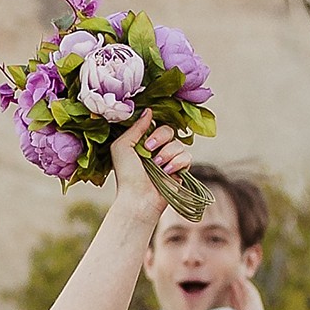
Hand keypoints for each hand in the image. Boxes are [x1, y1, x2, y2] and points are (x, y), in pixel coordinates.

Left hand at [108, 108, 193, 225]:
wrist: (138, 198)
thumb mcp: (122, 147)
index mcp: (143, 142)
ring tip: (157, 166)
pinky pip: (187, 157)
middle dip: (159, 138)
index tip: (144, 137)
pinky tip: (167, 173)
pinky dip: (177, 163)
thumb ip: (135, 128)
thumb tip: (149, 110)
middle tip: (148, 150)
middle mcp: (157, 149)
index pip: (155, 124)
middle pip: (169, 130)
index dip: (153, 127)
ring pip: (178, 144)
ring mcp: (170, 159)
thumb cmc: (127, 175)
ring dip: (166, 154)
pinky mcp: (180, 170)